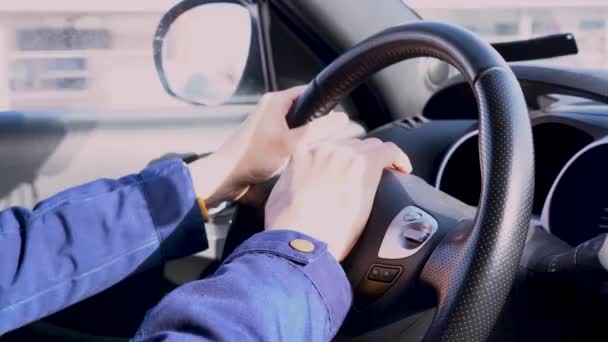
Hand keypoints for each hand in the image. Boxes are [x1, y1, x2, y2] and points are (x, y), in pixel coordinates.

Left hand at [189, 86, 354, 206]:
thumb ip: (317, 130)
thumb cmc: (252, 157)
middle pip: (304, 109)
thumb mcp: (290, 143)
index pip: (308, 92)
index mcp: (275, 101)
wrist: (226, 176)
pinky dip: (295, 144)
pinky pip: (287, 136)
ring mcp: (266, 123)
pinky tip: (299, 157)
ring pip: (296, 124)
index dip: (325, 103)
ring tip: (313, 148)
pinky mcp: (264, 138)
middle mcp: (270, 108)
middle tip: (328, 137)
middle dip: (316, 122)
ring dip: (305, 136)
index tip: (338, 117)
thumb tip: (342, 119)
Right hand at [264, 138, 411, 260]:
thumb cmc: (286, 228)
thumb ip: (291, 183)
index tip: (346, 166)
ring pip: (370, 146)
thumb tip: (297, 192)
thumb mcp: (279, 197)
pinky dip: (398, 158)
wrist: (299, 239)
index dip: (340, 154)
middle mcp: (323, 147)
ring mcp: (344, 153)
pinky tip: (404, 169)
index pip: (326, 140)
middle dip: (359, 158)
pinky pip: (389, 151)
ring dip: (377, 160)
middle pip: (350, 143)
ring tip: (385, 174)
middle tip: (365, 177)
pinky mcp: (364, 164)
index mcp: (301, 153)